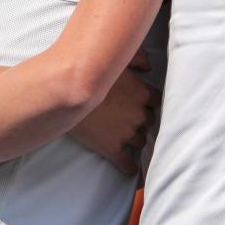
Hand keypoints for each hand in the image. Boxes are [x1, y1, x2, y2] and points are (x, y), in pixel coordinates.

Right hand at [70, 50, 160, 175]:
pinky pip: (128, 164)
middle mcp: (138, 115)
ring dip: (136, 139)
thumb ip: (138, 57)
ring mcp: (126, 133)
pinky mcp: (112, 149)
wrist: (67, 93)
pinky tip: (131, 167)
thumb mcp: (117, 58)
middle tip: (132, 118)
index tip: (143, 104)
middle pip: (150, 122)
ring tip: (128, 138)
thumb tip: (148, 67)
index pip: (157, 102)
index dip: (149, 102)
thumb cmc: (91, 72)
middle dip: (142, 121)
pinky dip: (130, 167)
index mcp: (142, 93)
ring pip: (141, 142)